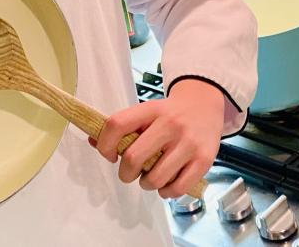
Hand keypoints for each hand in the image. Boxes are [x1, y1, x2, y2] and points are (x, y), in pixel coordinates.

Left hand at [90, 79, 222, 198]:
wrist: (205, 105)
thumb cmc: (170, 114)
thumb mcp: (146, 111)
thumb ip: (122, 126)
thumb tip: (93, 141)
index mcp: (151, 109)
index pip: (117, 124)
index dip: (105, 144)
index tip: (110, 155)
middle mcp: (170, 124)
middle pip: (133, 157)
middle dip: (125, 173)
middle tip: (129, 173)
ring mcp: (188, 142)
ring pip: (155, 178)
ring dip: (146, 184)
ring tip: (149, 178)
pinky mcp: (204, 160)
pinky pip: (178, 188)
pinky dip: (166, 192)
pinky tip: (166, 184)